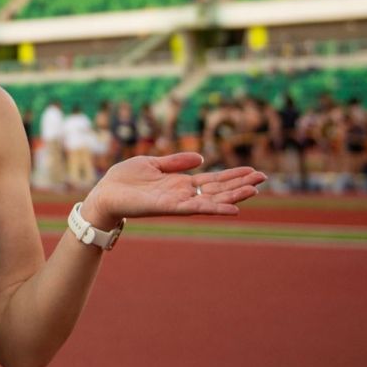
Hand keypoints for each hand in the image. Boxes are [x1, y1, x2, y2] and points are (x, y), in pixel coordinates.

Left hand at [81, 152, 266, 228]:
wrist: (103, 193)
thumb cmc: (124, 180)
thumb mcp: (152, 163)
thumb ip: (176, 161)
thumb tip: (202, 157)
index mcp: (180, 183)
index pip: (213, 180)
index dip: (233, 175)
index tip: (253, 171)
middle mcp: (183, 194)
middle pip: (218, 189)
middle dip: (240, 184)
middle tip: (263, 178)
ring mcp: (177, 202)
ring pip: (211, 199)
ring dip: (233, 196)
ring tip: (254, 191)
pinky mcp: (168, 207)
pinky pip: (196, 208)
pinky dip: (215, 208)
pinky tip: (233, 209)